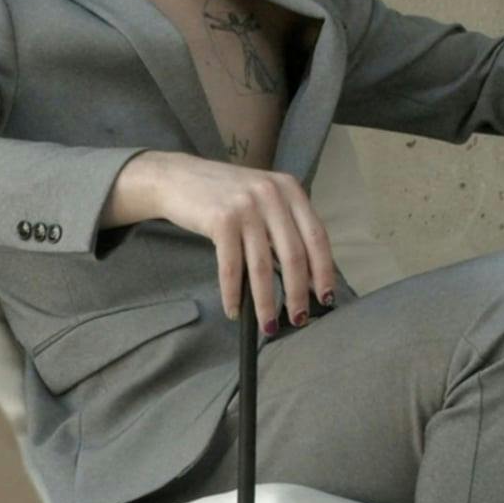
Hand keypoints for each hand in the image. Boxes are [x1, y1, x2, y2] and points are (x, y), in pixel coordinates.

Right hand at [106, 150, 337, 328]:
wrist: (177, 177)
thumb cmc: (223, 195)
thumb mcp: (263, 198)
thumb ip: (285, 226)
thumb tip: (307, 276)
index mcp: (290, 189)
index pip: (317, 236)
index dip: (324, 271)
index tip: (325, 298)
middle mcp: (272, 194)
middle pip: (294, 255)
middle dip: (298, 293)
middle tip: (299, 319)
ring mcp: (246, 206)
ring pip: (263, 266)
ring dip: (266, 302)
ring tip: (268, 325)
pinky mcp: (221, 220)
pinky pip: (232, 268)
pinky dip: (233, 294)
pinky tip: (234, 310)